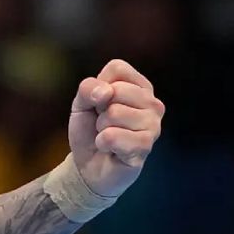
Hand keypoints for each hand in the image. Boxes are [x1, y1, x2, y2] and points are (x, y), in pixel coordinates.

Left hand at [67, 59, 165, 197]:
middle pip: (117, 90)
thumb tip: (106, 92)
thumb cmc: (89, 130)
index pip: (118, 68)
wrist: (87, 165)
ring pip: (115, 113)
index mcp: (139, 86)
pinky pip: (114, 136)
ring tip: (108, 135)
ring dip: (101, 127)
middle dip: (99, 109)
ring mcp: (153, 125)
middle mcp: (152, 103)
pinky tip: (111, 149)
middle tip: (103, 122)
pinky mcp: (146, 146)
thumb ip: (88, 88)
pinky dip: (103, 143)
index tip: (98, 102)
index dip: (98, 85)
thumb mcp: (80, 103)